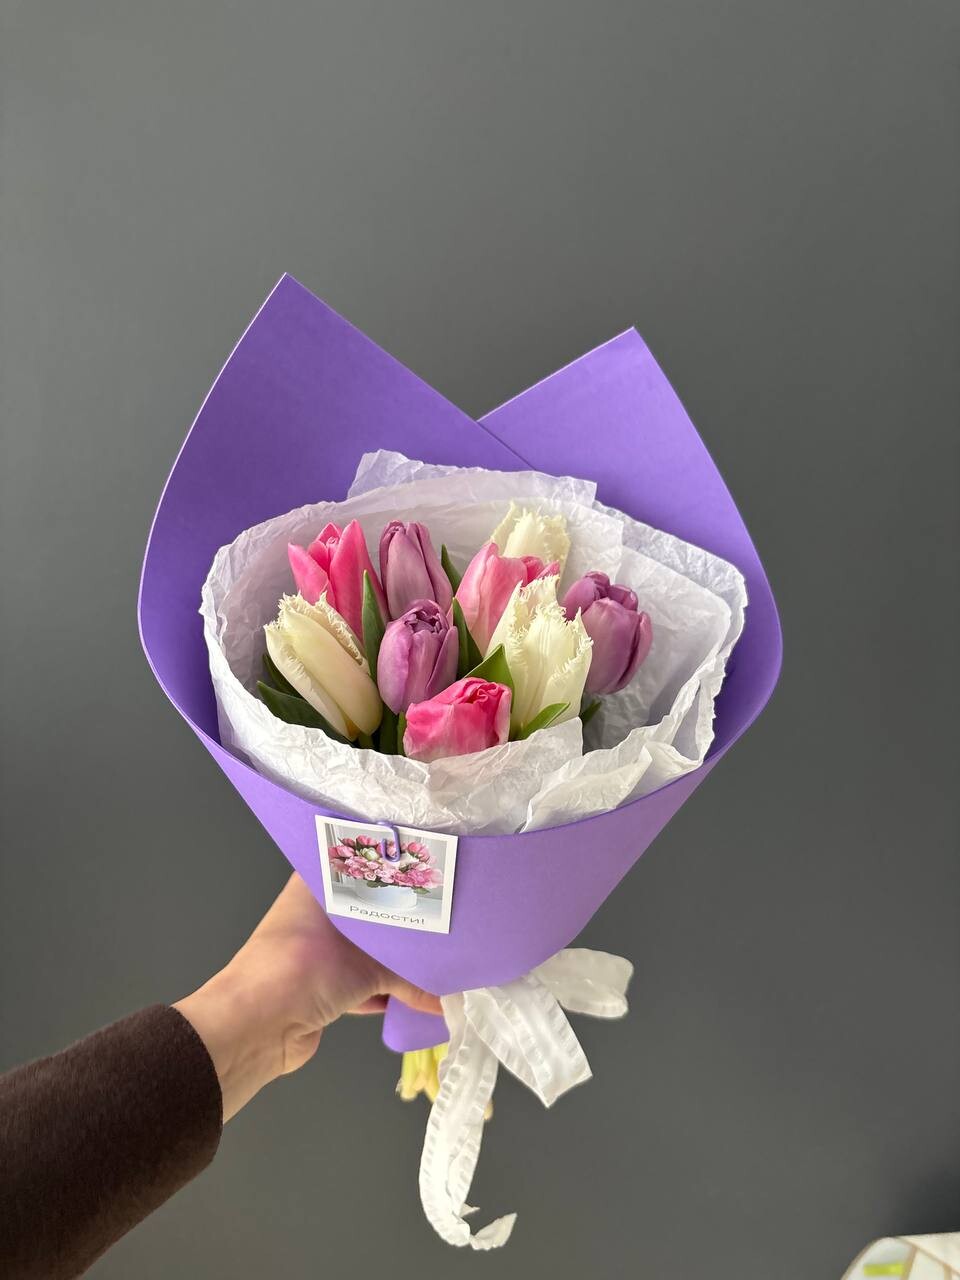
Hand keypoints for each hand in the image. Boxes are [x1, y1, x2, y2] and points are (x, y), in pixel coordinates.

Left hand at [174, 873, 440, 1120]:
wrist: (256, 1028)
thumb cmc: (303, 969)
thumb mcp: (365, 963)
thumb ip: (410, 975)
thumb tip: (450, 992)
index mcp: (322, 884)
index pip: (372, 867)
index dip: (406, 874)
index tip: (443, 876)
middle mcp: (323, 911)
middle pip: (378, 915)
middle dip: (413, 926)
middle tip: (458, 922)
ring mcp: (325, 951)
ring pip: (375, 951)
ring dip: (405, 964)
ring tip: (450, 962)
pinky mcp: (329, 988)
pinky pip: (371, 984)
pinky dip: (394, 993)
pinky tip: (429, 999)